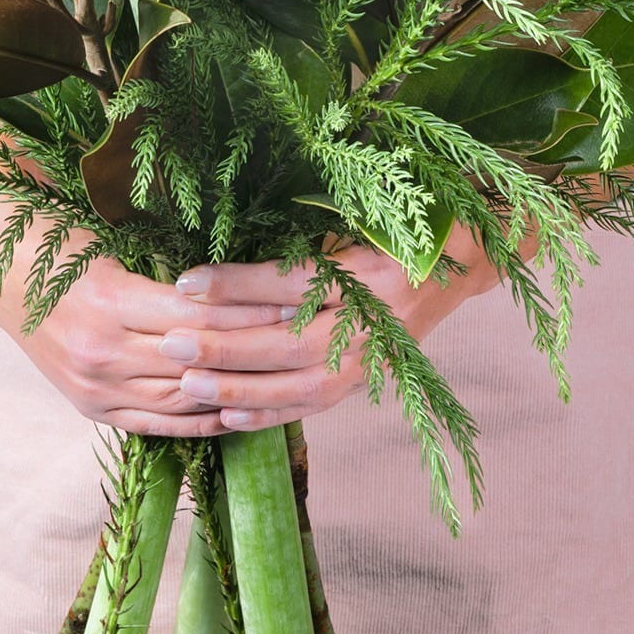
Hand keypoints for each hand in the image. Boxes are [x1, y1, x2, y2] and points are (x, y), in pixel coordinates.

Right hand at [19, 251, 292, 435]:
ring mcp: (93, 386)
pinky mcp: (89, 406)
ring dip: (231, 390)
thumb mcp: (119, 246)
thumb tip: (243, 288)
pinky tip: (232, 413)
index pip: (200, 318)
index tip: (295, 303)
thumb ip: (174, 277)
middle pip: (196, 361)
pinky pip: (153, 423)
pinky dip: (194, 420)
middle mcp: (101, 351)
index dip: (250, 313)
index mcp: (112, 301)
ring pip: (179, 397)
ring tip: (279, 379)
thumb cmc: (64, 242)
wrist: (0, 270)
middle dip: (253, 352)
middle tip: (302, 342)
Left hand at [163, 230, 499, 433]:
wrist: (461, 261)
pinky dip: (268, 414)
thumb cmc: (400, 227)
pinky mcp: (366, 379)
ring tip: (187, 384)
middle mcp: (377, 320)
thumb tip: (232, 250)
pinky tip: (226, 416)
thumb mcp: (360, 217)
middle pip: (290, 343)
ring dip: (239, 388)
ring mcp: (373, 357)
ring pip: (299, 385)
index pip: (294, 283)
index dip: (237, 284)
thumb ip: (305, 237)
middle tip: (172, 343)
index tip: (186, 282)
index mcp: (374, 270)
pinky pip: (312, 405)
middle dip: (226, 347)